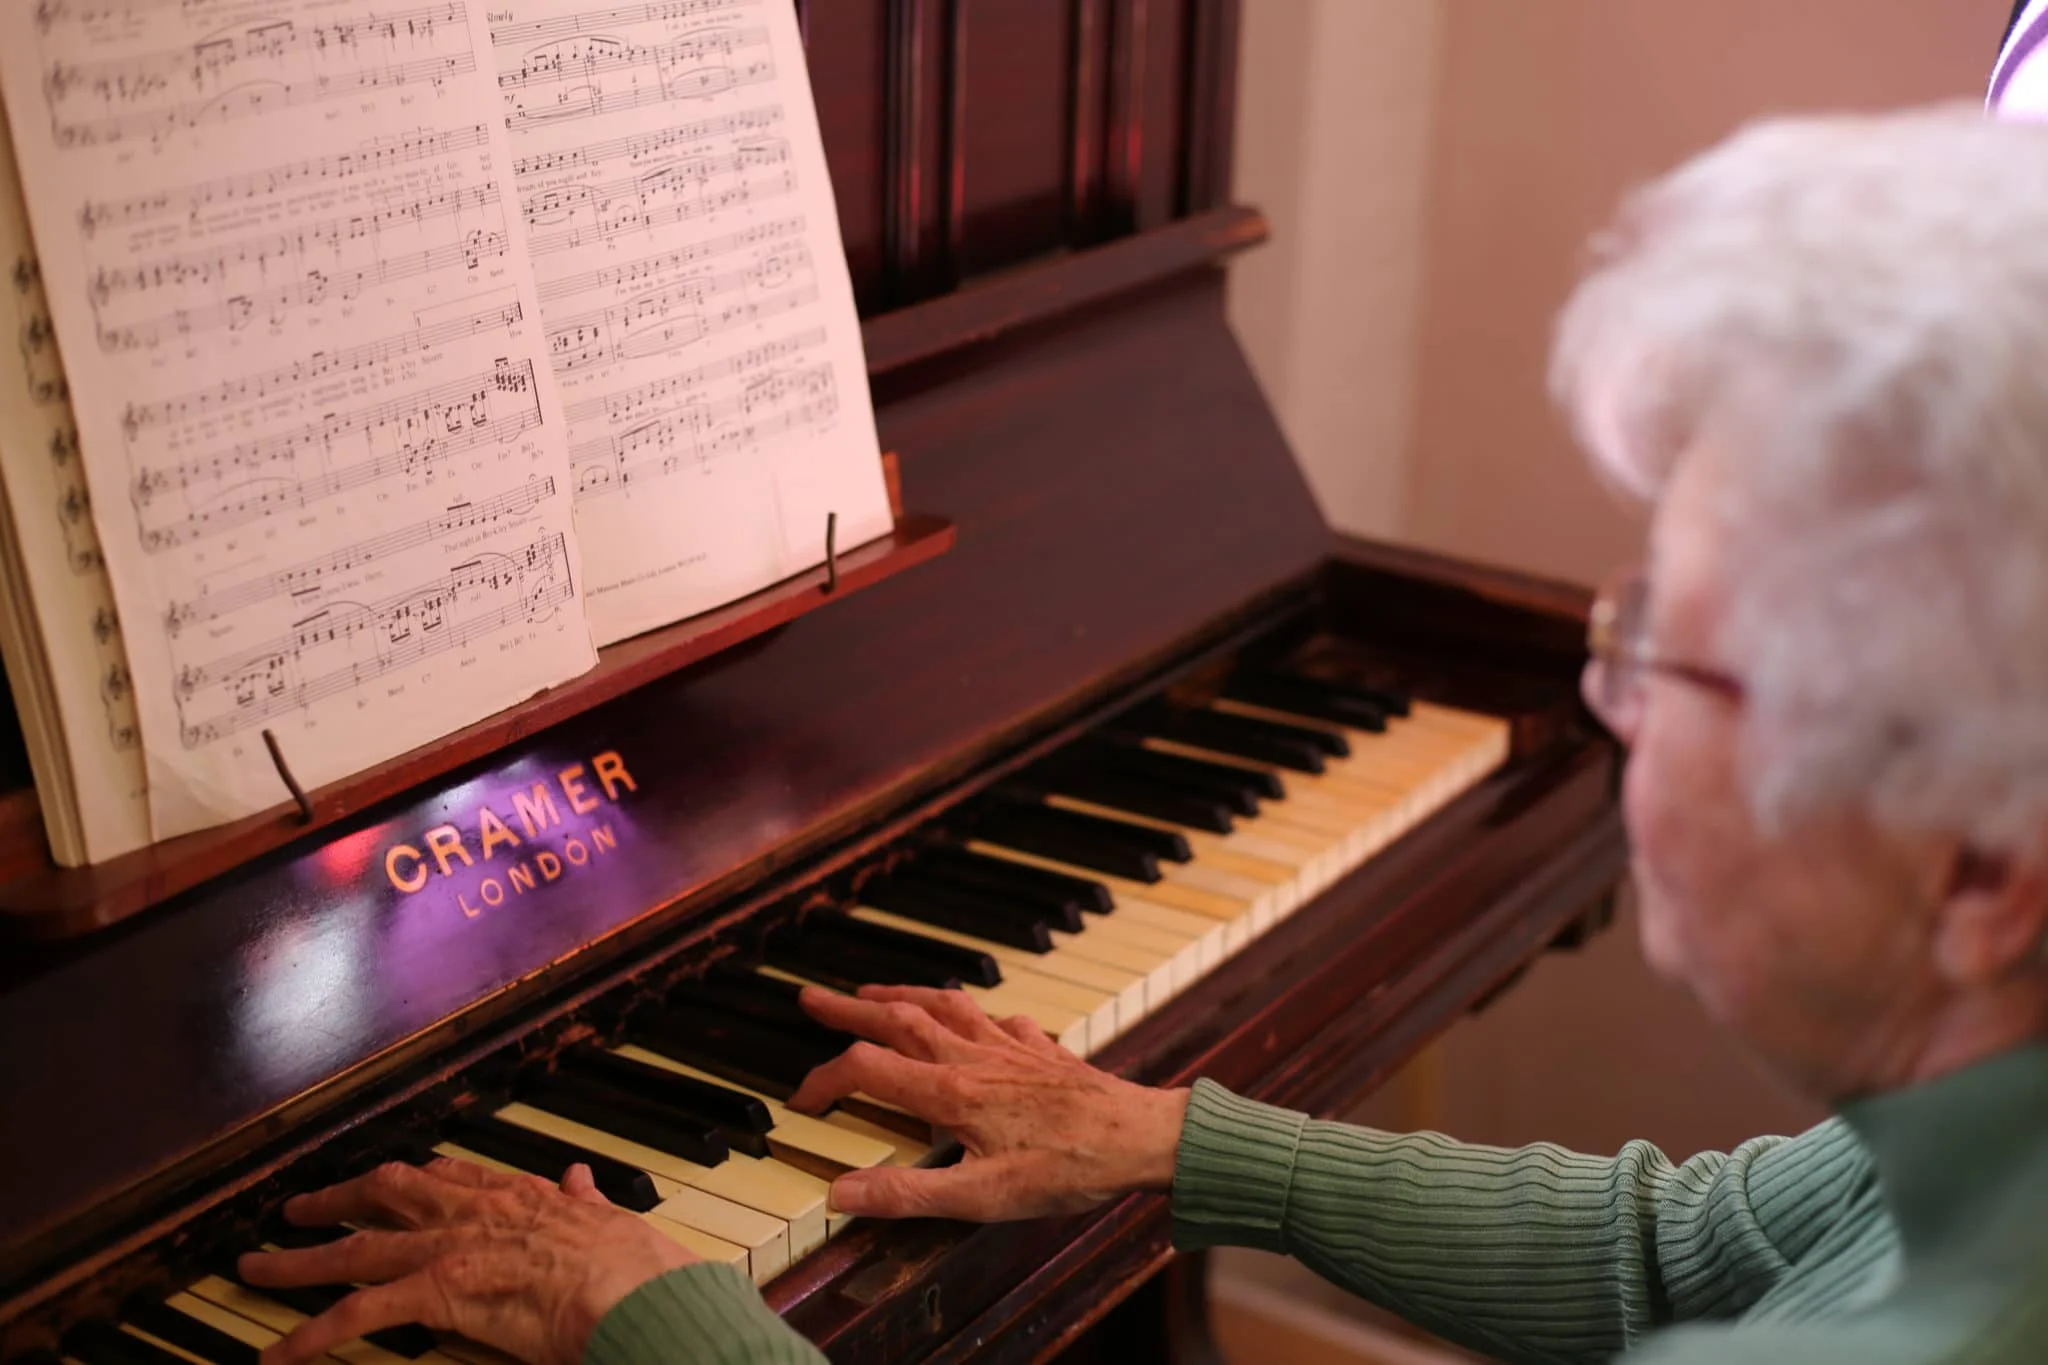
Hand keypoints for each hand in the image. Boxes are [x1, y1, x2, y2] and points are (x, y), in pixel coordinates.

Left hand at [238, 1156, 695, 1364]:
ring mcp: (452, 1248)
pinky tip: (280, 1352)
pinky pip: (360, 1312)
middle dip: (336, 1201)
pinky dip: (312, 1333)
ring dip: (299, 1260)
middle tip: (297, 1210)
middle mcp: (476, 1211)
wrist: (638, 1293)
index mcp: (519, 1196)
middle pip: (387, 1195)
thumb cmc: (636, 1268)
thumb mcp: (613, 1220)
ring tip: (256, 1267)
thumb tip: (580, 1179)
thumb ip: (587, 1201)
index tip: (384, 1181)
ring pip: (356, 1248)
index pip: (449, 1176)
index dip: (408, 1179)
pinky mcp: (440, 1292)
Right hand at [789, 984, 1189, 1220]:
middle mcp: (974, 1057)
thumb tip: (842, 1193)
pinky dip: (973, 1011)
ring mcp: (1009, 1047)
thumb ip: (908, 1195)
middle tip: (811, 999)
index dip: (823, 1082)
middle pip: (897, 1020)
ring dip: (902, 995)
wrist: (1141, 1137)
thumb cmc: (1067, 1169)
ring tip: (874, 992)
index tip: (800, 1101)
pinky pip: (997, 1018)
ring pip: (944, 1006)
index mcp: (951, 1092)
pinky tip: (977, 1015)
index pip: (867, 1070)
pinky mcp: (1042, 1049)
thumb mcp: (981, 1198)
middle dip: (849, 1011)